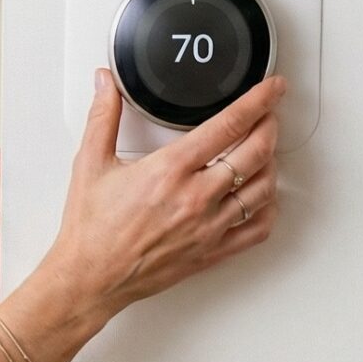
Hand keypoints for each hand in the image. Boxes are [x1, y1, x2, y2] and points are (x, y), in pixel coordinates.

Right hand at [48, 68, 283, 325]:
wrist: (90, 278)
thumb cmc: (91, 229)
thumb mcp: (90, 164)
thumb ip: (102, 117)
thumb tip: (105, 83)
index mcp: (170, 170)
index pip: (229, 125)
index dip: (258, 100)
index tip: (272, 89)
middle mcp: (196, 198)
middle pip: (256, 152)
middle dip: (270, 126)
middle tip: (269, 115)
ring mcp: (209, 227)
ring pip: (264, 189)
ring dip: (271, 164)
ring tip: (264, 151)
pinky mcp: (212, 252)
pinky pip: (258, 228)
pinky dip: (268, 207)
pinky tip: (260, 197)